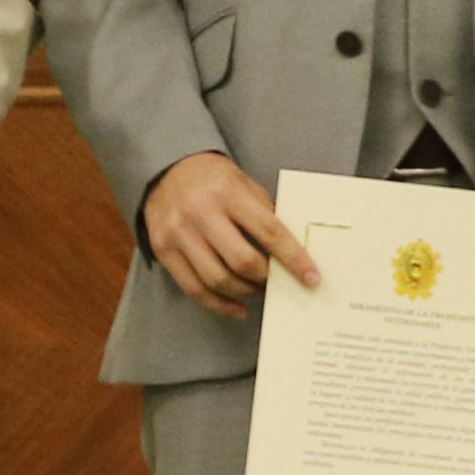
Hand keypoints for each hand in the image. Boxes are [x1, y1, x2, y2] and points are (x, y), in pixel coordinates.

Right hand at [141, 149, 312, 318]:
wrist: (167, 169)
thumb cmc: (213, 178)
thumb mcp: (244, 183)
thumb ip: (265, 213)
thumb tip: (294, 250)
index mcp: (228, 192)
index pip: (269, 231)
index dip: (293, 258)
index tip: (311, 277)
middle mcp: (201, 212)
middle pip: (242, 261)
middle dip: (266, 279)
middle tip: (278, 282)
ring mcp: (178, 233)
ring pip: (217, 280)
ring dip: (245, 293)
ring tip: (258, 291)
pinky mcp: (163, 250)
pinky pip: (194, 288)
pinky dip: (219, 304)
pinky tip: (237, 306)